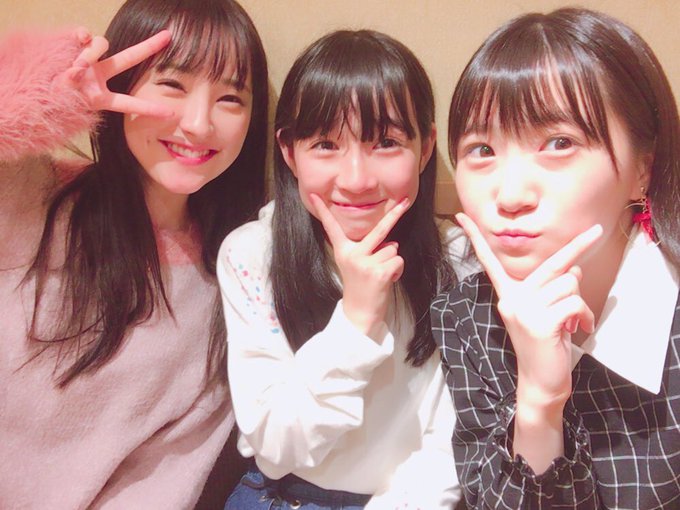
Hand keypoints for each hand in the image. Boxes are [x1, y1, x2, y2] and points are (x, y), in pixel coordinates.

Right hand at [59, 29, 171, 116]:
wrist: (33, 90)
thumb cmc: (52, 101)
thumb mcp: (68, 102)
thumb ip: (74, 83)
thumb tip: (78, 67)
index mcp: (102, 97)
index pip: (129, 103)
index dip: (149, 109)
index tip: (171, 115)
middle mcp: (99, 76)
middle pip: (128, 58)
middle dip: (147, 47)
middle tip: (168, 36)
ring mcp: (88, 60)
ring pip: (101, 43)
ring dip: (90, 53)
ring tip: (78, 65)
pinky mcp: (74, 46)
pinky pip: (84, 34)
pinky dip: (82, 37)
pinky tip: (78, 40)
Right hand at [310, 194, 408, 339]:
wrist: (360, 313)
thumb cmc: (361, 287)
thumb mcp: (355, 265)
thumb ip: (366, 249)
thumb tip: (392, 241)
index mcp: (343, 251)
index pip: (331, 228)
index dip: (323, 211)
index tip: (314, 194)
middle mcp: (352, 254)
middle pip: (378, 230)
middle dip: (394, 214)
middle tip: (405, 201)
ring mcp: (365, 263)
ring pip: (393, 248)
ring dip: (392, 260)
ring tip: (381, 273)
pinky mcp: (379, 272)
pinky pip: (398, 260)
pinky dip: (397, 270)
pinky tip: (387, 280)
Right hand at [456, 213, 601, 408]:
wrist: (541, 382)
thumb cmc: (546, 345)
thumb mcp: (546, 311)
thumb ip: (553, 289)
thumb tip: (574, 270)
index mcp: (508, 295)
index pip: (489, 262)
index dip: (475, 238)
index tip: (460, 216)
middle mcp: (511, 299)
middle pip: (552, 266)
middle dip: (578, 246)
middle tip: (597, 231)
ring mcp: (523, 310)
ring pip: (568, 285)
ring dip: (581, 303)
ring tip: (574, 321)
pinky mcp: (539, 323)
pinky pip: (573, 303)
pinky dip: (584, 315)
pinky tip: (578, 329)